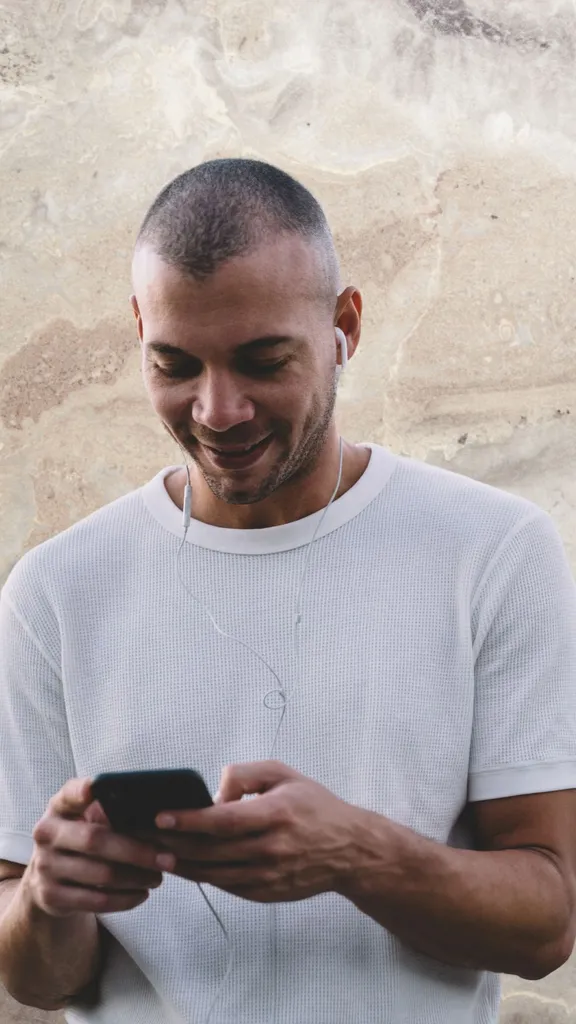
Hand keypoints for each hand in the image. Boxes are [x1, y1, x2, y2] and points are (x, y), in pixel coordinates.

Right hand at [25, 779, 174, 917]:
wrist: (49, 878)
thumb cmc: (81, 838)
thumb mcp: (85, 819)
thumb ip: (108, 810)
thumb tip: (155, 815)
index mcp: (59, 807)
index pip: (68, 794)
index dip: (80, 791)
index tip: (94, 788)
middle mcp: (46, 833)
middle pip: (95, 840)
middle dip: (136, 851)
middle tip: (168, 858)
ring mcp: (45, 866)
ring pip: (100, 874)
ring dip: (136, 878)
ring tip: (158, 877)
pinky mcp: (50, 896)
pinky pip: (95, 900)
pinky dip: (124, 899)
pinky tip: (141, 893)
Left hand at [152, 761, 360, 901]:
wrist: (349, 850)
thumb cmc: (314, 806)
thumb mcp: (284, 774)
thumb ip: (246, 774)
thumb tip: (214, 792)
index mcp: (276, 815)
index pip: (223, 821)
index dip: (189, 820)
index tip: (161, 816)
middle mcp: (271, 849)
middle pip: (211, 850)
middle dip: (173, 842)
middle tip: (145, 835)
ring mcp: (269, 876)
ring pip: (214, 874)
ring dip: (182, 865)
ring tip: (156, 853)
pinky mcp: (266, 893)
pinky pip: (226, 886)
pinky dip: (203, 877)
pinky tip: (185, 866)